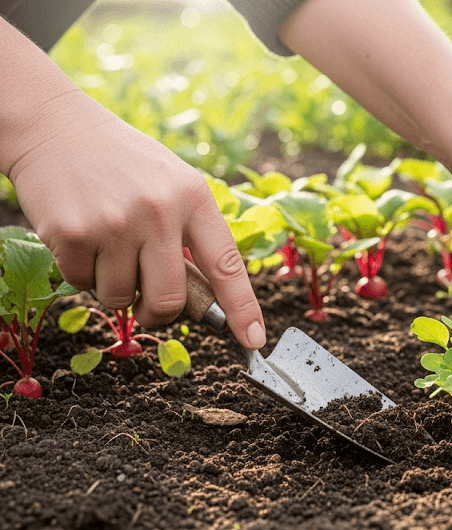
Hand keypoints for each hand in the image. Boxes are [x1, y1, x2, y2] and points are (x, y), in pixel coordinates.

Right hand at [7, 91, 265, 348]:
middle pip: (169, 300)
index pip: (227, 265)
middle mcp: (159, 211)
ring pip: (119, 298)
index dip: (242, 308)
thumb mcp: (174, 185)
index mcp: (194, 198)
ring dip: (112, 287)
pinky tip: (80, 234)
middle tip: (147, 305)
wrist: (56, 126)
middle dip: (157, 314)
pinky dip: (80, 271)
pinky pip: (81, 283)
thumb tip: (206, 301)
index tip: (254, 340)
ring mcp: (114, 222)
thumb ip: (192, 235)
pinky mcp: (71, 232)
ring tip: (107, 245)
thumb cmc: (124, 164)